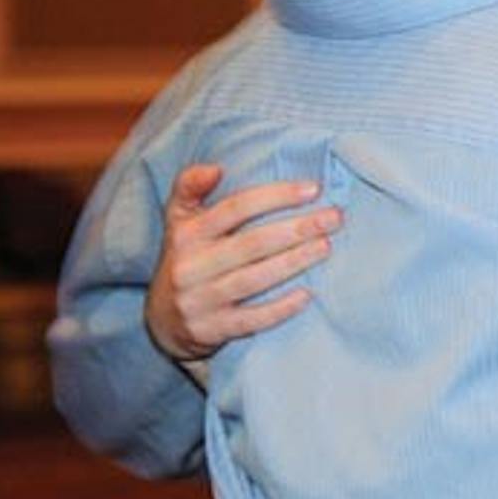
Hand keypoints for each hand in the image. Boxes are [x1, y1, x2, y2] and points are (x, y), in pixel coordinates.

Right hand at [145, 165, 339, 361]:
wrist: (162, 321)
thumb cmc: (186, 259)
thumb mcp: (179, 221)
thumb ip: (190, 187)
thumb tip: (215, 168)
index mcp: (186, 233)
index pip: (234, 208)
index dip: (275, 196)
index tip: (314, 189)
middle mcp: (190, 266)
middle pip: (251, 244)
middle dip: (296, 229)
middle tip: (334, 218)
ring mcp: (200, 300)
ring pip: (254, 279)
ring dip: (294, 262)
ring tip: (326, 246)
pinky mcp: (211, 330)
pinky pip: (252, 320)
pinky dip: (281, 308)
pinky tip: (309, 294)